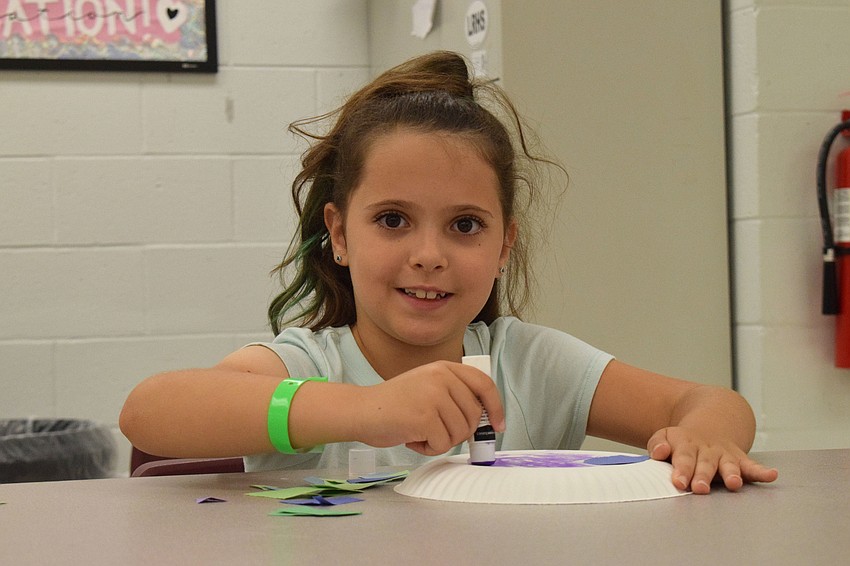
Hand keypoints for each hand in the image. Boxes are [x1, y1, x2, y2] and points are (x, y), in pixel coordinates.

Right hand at [355, 361, 504, 455]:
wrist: (362, 410)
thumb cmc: (395, 404)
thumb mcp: (428, 386)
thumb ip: (454, 395)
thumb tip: (485, 419)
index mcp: (444, 368)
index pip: (484, 384)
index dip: (496, 407)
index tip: (498, 425)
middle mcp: (441, 377)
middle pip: (474, 417)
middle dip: (458, 432)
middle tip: (434, 429)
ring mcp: (434, 396)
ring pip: (461, 433)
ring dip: (441, 441)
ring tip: (420, 431)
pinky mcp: (425, 417)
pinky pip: (443, 445)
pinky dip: (428, 448)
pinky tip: (412, 437)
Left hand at [648, 427, 778, 493]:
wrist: (708, 425)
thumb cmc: (682, 440)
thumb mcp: (665, 436)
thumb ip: (658, 444)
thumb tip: (657, 452)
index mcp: (686, 444)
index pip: (683, 458)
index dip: (681, 470)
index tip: (678, 482)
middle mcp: (707, 450)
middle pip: (705, 464)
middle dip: (703, 476)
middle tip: (700, 488)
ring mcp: (725, 455)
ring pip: (729, 465)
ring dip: (731, 474)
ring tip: (733, 483)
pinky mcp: (740, 459)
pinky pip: (752, 465)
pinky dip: (762, 471)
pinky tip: (771, 475)